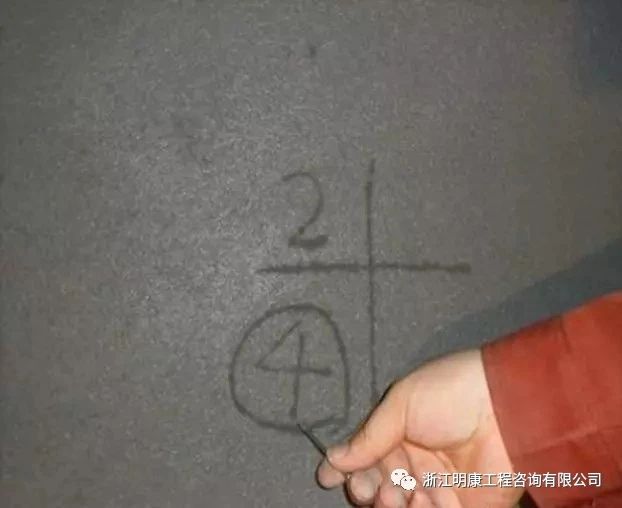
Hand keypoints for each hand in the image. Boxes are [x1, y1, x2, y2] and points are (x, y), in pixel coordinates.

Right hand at [316, 349, 523, 506]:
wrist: (506, 407)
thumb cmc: (449, 394)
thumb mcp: (402, 403)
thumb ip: (370, 435)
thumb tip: (333, 459)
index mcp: (396, 433)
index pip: (362, 457)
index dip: (343, 469)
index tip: (328, 477)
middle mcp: (411, 461)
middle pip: (376, 487)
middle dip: (364, 491)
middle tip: (371, 488)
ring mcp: (435, 486)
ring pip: (399, 506)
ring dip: (390, 504)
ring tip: (399, 494)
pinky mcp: (461, 505)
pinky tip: (420, 499)